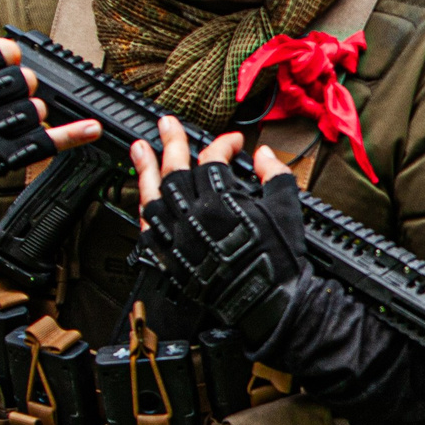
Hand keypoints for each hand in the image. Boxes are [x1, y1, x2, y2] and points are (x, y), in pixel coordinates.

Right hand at [0, 0, 102, 213]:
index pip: (6, 51)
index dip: (9, 56)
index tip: (3, 63)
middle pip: (26, 80)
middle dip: (23, 84)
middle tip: (6, 93)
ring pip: (36, 109)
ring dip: (34, 111)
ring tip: (11, 115)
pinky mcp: (2, 158)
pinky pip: (46, 142)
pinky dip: (72, 135)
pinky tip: (92, 127)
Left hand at [130, 116, 309, 348]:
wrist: (267, 301)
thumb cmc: (278, 258)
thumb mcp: (286, 208)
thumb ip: (275, 175)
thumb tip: (264, 154)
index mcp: (222, 200)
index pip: (214, 159)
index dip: (223, 144)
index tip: (233, 142)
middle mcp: (194, 214)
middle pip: (176, 168)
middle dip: (171, 141)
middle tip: (165, 123)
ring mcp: (178, 236)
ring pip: (154, 194)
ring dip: (145, 169)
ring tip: (138, 149)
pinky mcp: (171, 257)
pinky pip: (149, 227)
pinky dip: (145, 208)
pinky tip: (142, 195)